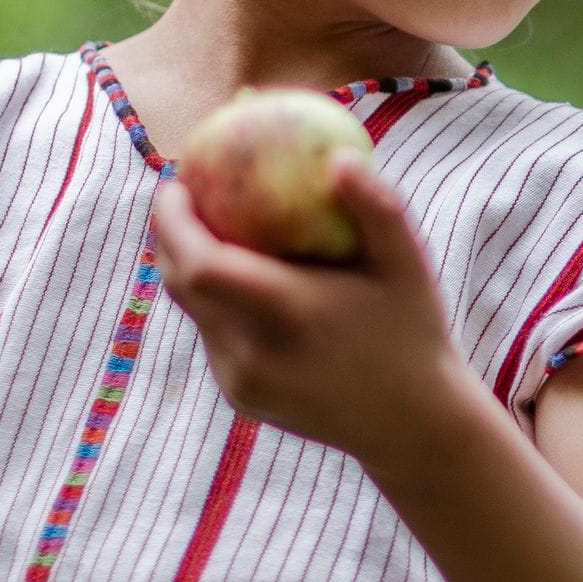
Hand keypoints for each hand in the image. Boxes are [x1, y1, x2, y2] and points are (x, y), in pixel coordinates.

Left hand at [151, 163, 478, 470]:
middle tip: (183, 196)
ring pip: (192, 311)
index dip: (174, 221)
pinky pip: (212, 337)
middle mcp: (253, 353)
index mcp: (287, 314)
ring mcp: (241, 381)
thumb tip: (339, 156)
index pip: (199, 264)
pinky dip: (213, 302)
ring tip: (207, 229)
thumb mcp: (408, 265)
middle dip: (169, 235)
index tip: (179, 183)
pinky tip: (237, 278)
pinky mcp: (240, 397)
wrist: (412, 425)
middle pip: (179, 284)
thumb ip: (377, 207)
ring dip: (190, 268)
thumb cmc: (413, 332)